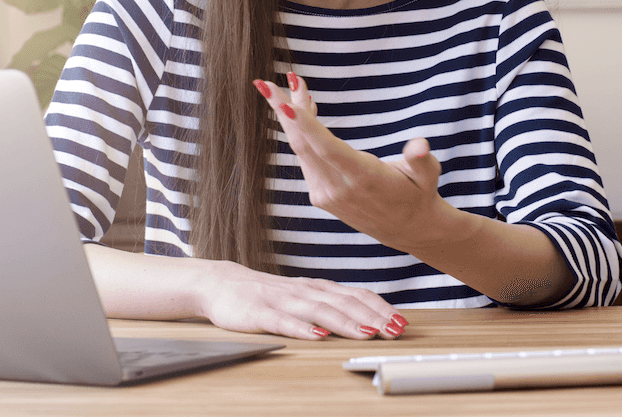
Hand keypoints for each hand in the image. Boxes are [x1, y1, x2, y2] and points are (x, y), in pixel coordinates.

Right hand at [197, 259, 407, 340]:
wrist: (221, 284)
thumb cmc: (267, 294)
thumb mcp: (303, 296)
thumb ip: (330, 304)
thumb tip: (367, 317)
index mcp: (316, 288)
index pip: (354, 295)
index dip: (379, 308)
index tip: (401, 322)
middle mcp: (303, 291)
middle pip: (342, 302)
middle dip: (371, 316)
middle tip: (394, 330)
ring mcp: (281, 300)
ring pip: (318, 311)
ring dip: (345, 322)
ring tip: (366, 333)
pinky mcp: (260, 313)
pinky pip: (283, 321)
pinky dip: (302, 328)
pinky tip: (317, 337)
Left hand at [253, 74, 447, 252]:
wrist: (408, 229)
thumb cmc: (419, 192)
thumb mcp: (428, 175)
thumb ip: (421, 159)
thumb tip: (420, 146)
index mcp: (363, 178)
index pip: (327, 148)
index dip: (304, 125)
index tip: (284, 104)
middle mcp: (339, 188)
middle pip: (304, 144)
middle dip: (283, 111)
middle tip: (265, 82)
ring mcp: (326, 194)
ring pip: (302, 149)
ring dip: (293, 117)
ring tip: (294, 85)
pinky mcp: (320, 195)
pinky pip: (306, 158)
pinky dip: (302, 133)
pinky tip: (305, 110)